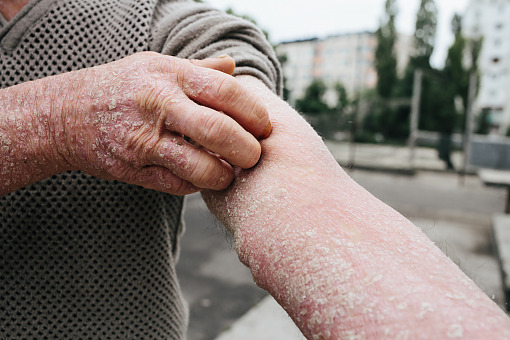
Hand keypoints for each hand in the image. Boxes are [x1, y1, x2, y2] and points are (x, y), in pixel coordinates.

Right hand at [52, 52, 269, 194]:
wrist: (67, 114)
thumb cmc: (123, 86)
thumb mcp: (157, 65)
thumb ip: (199, 69)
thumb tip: (233, 66)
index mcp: (171, 75)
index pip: (226, 92)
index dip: (254, 113)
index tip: (264, 127)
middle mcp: (159, 105)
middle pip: (219, 131)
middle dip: (248, 150)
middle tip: (255, 156)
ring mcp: (144, 140)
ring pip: (200, 167)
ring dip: (225, 175)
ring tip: (230, 172)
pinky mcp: (133, 169)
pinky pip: (178, 185)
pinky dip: (198, 185)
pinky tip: (201, 177)